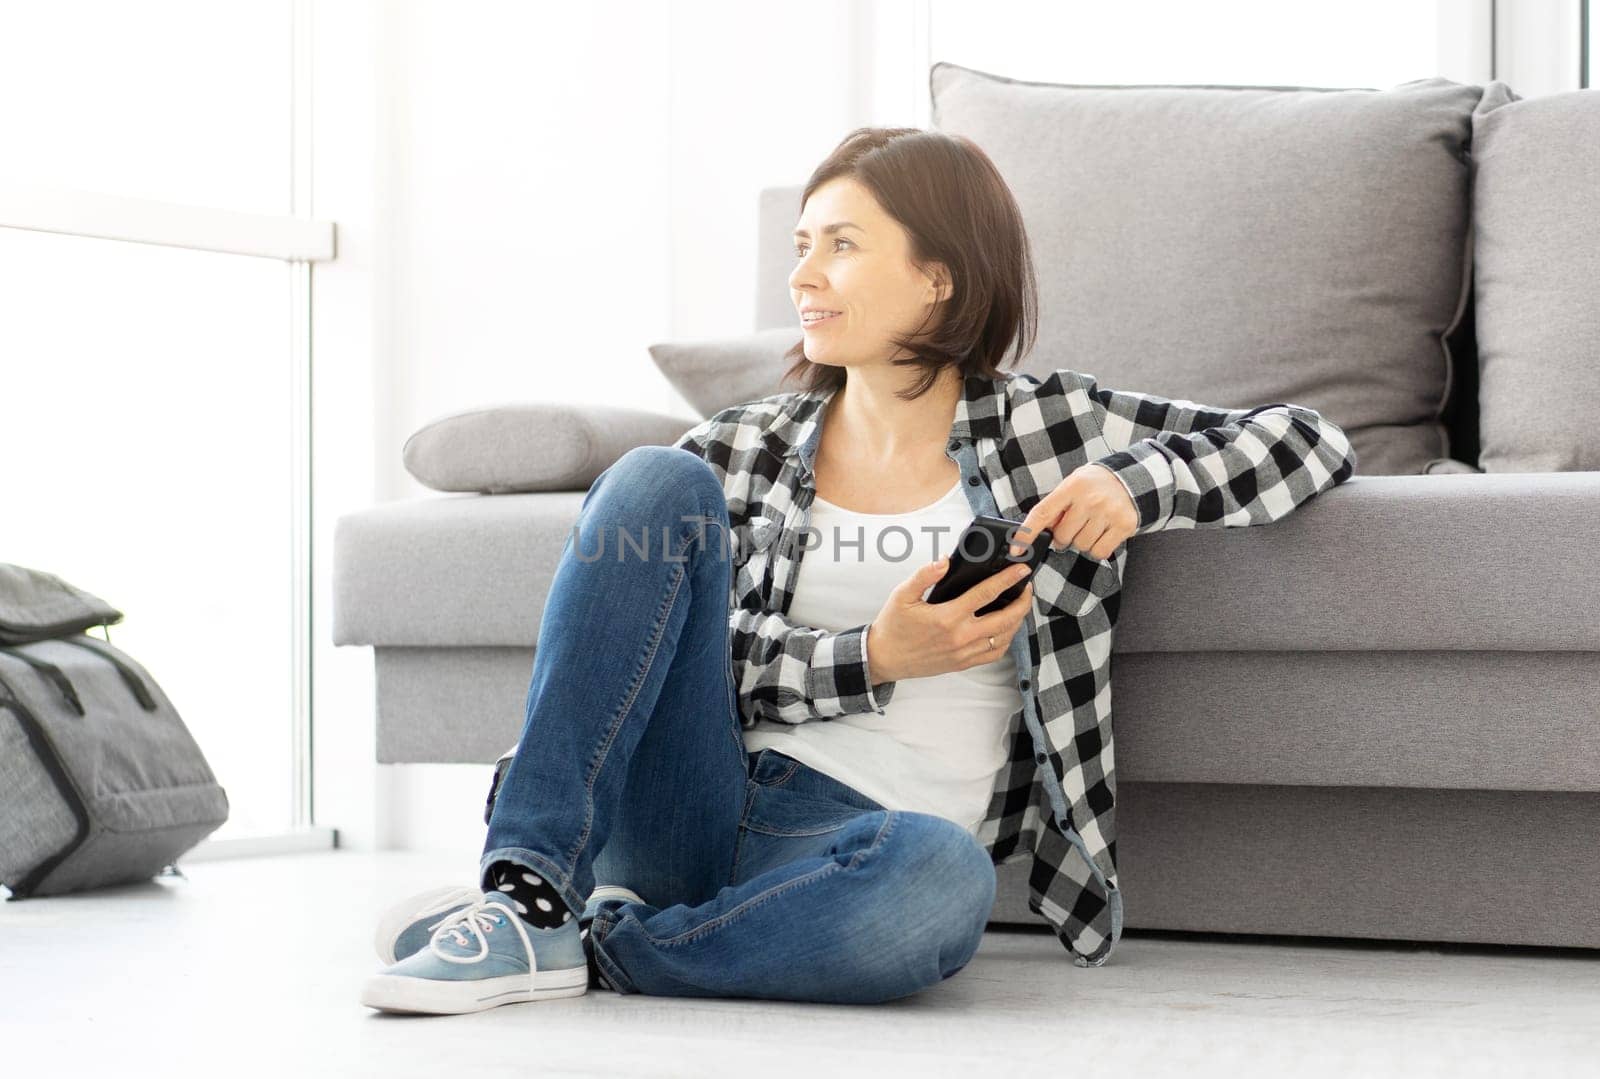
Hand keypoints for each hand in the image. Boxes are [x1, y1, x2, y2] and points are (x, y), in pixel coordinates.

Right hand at [867, 557, 1032, 682]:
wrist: (884, 658)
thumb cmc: (893, 625)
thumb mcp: (902, 595)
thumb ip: (924, 576)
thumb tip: (944, 560)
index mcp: (947, 617)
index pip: (986, 594)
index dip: (1007, 580)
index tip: (1022, 570)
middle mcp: (960, 637)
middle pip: (1005, 619)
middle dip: (1022, 601)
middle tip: (1027, 587)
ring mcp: (964, 653)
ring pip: (1003, 637)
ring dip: (1017, 621)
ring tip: (1020, 605)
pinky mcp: (963, 664)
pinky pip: (994, 654)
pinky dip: (1006, 640)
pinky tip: (1006, 628)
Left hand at [1008, 463, 1137, 561]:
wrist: (1131, 479)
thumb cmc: (1094, 485)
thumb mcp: (1072, 485)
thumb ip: (1056, 505)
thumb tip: (1039, 531)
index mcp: (1072, 487)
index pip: (1042, 513)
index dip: (1026, 534)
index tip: (1016, 550)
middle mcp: (1090, 499)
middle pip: (1063, 536)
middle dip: (1064, 537)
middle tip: (1075, 525)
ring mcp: (1108, 513)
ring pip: (1081, 546)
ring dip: (1082, 541)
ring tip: (1091, 525)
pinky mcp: (1123, 525)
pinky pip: (1099, 551)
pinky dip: (1097, 548)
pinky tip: (1102, 533)